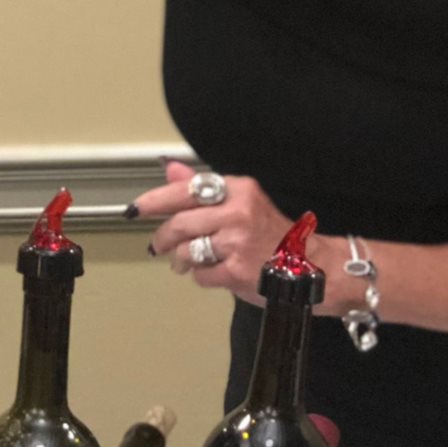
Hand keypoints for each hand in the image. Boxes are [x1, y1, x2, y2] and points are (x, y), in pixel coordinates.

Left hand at [133, 159, 291, 305]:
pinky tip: (213, 273)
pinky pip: (201, 275)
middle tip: (158, 244)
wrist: (310, 266)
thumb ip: (204, 188)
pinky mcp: (236, 272)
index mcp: (238, 190)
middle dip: (162, 237)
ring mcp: (236, 243)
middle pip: (180, 223)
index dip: (156, 200)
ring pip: (186, 250)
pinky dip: (201, 276)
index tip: (137, 208)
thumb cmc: (273, 233)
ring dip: (179, 260)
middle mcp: (237, 213)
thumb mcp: (243, 201)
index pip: (187, 190)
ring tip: (185, 262)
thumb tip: (171, 170)